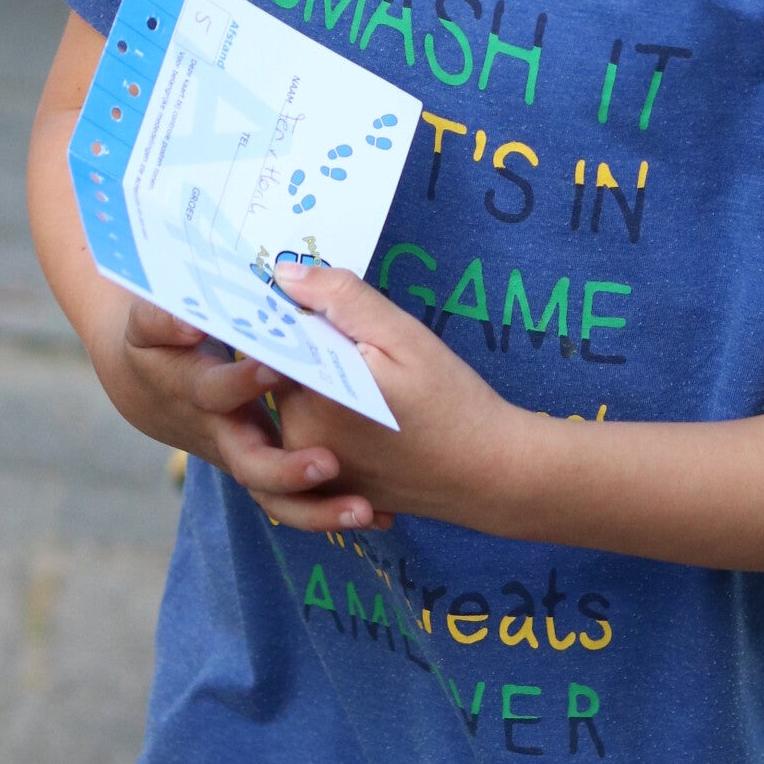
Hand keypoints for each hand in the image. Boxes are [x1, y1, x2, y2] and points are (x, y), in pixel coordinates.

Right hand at [96, 298, 363, 522]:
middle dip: (287, 469)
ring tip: (364, 509)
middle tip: (328, 462)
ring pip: (276, 498)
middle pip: (249, 466)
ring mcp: (245, 457)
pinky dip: (334, 509)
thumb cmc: (157, 345)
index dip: (242, 382)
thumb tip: (197, 319)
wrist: (149, 393)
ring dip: (319, 509)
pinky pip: (298, 502)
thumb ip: (169, 318)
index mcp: (196, 393)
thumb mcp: (150, 325)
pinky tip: (381, 515)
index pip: (216, 392)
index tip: (277, 366)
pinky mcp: (267, 470)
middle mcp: (222, 435)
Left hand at [248, 262, 523, 534]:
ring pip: (296, 404)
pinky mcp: (326, 488)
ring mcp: (310, 470)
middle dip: (312, 350)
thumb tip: (285, 275)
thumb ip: (342, 300)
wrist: (490, 474)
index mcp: (311, 397)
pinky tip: (373, 420)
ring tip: (377, 387)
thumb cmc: (452, 402)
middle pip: (281, 373)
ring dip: (321, 386)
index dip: (293, 316)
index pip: (272, 340)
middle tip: (367, 352)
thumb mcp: (404, 337)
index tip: (321, 307)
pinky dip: (331, 421)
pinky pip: (309, 440)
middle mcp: (298, 437)